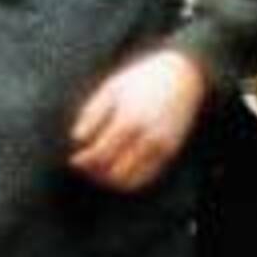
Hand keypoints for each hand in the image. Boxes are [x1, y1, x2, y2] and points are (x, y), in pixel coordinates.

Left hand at [65, 45, 206, 192]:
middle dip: (95, 173)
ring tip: (99, 170)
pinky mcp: (170, 152)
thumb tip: (77, 139)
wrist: (182, 75)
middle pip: (115, 172)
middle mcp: (147, 137)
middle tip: (84, 166)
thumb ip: (92, 113)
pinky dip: (130, 180)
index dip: (84, 161)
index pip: (101, 154)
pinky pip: (147, 177)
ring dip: (111, 180)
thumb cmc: (140, 80)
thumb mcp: (111, 88)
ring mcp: (161, 147)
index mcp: (129, 120)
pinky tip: (118, 169)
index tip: (74, 159)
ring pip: (131, 181)